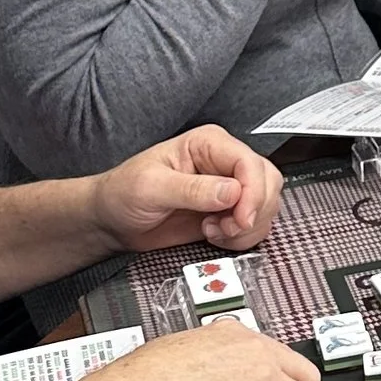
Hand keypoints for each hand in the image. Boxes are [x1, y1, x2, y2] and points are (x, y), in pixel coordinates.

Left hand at [94, 127, 285, 255]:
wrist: (112, 221)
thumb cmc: (122, 194)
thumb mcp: (151, 188)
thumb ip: (192, 189)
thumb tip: (232, 192)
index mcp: (209, 144)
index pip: (249, 163)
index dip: (253, 192)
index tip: (240, 219)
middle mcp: (224, 162)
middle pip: (268, 182)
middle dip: (254, 212)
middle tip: (227, 229)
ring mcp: (229, 188)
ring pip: (267, 204)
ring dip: (248, 227)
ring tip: (214, 232)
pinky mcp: (228, 212)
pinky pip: (255, 224)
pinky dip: (244, 237)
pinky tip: (216, 237)